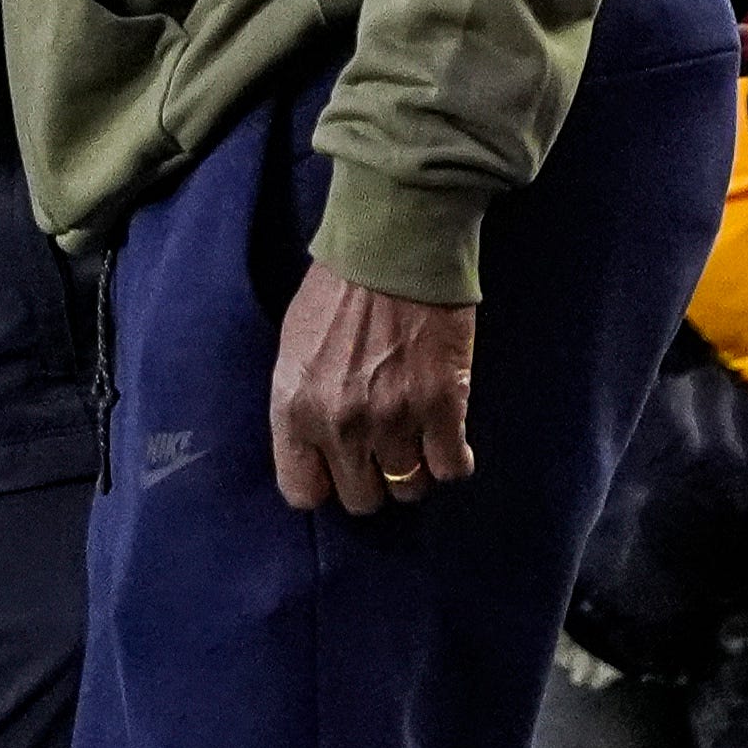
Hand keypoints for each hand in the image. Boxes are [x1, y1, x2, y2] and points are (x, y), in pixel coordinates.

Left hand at [271, 261, 475, 515]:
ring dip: (414, 469)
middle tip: (382, 452)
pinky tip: (450, 443)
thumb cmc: (337, 290)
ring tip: (416, 442)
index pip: (303, 492)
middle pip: (361, 498)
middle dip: (372, 479)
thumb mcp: (294, 349)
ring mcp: (393, 419)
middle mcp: (340, 424)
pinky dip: (453, 461)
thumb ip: (302, 404)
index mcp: (294, 409)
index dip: (325, 484)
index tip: (339, 470)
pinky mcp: (442, 406)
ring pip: (408, 488)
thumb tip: (317, 447)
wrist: (394, 248)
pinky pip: (451, 468)